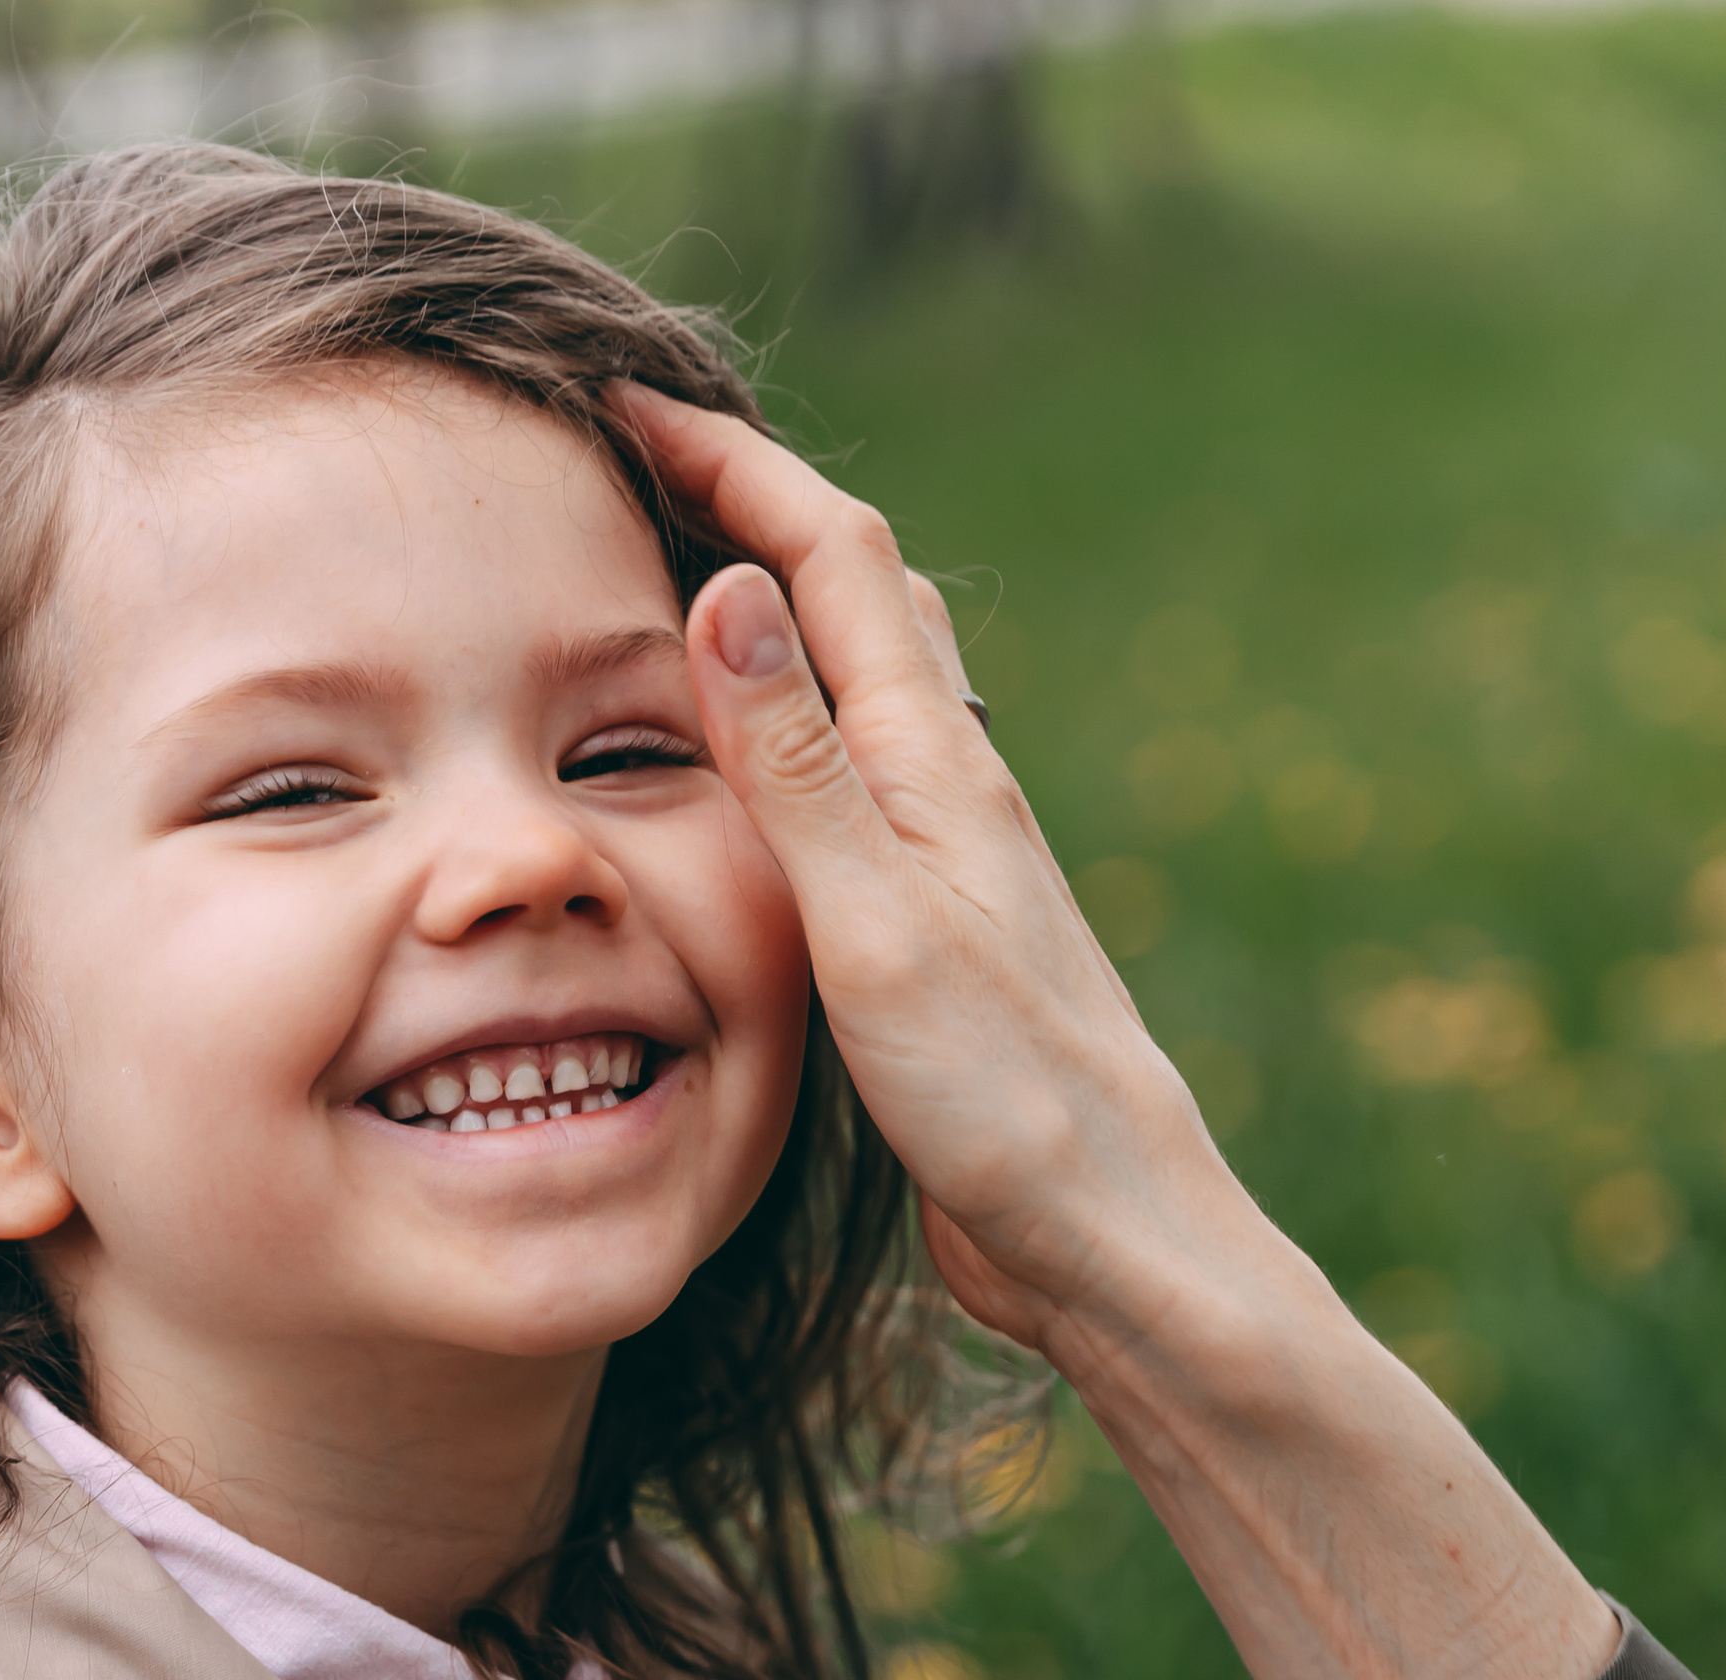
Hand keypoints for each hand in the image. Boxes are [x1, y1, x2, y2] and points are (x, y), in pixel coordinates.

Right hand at [619, 380, 1250, 1360]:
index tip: (618, 397)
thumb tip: (731, 585)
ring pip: (867, 680)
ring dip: (783, 605)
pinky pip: (857, 782)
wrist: (1107, 1236)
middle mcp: (950, 785)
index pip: (828, 554)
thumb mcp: (877, 927)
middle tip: (640, 458)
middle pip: (858, 589)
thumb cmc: (1004, 1099)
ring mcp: (948, 855)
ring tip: (684, 580)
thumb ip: (797, 766)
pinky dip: (795, 727)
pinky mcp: (935, 930)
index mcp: (934, 763)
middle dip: (753, 499)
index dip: (727, 459)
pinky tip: (761, 775)